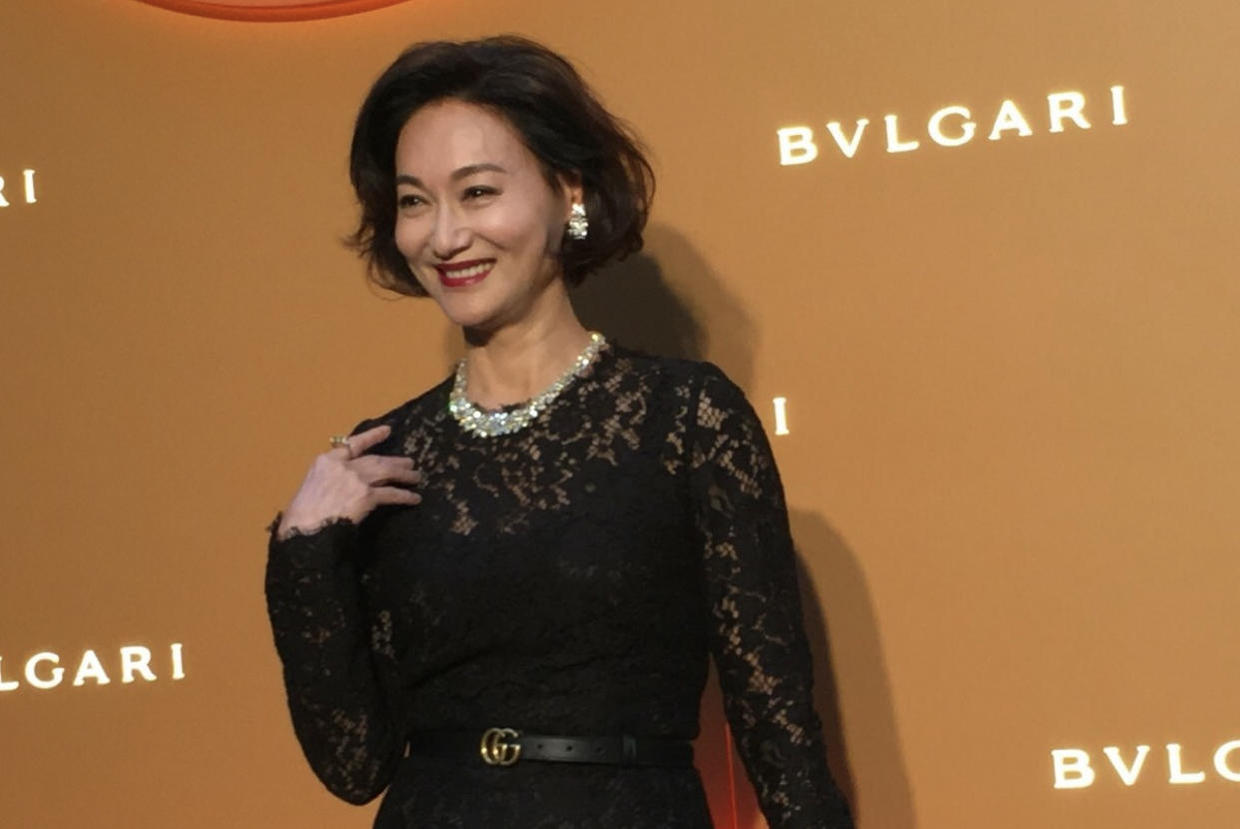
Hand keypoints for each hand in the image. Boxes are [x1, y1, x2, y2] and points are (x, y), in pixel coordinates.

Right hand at [276, 424, 421, 540]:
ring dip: (403, 475)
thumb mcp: (310, 487)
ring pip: (386, 472)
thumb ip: (328, 480)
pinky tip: (414, 498)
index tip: (387, 430)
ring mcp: (356, 479)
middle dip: (394, 461)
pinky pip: (391, 494)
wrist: (304, 530)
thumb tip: (341, 486)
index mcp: (325, 461)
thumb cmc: (300, 516)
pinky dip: (404, 496)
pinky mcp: (366, 495)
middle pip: (375, 460)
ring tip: (416, 477)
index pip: (352, 444)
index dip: (372, 437)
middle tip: (409, 462)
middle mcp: (343, 465)